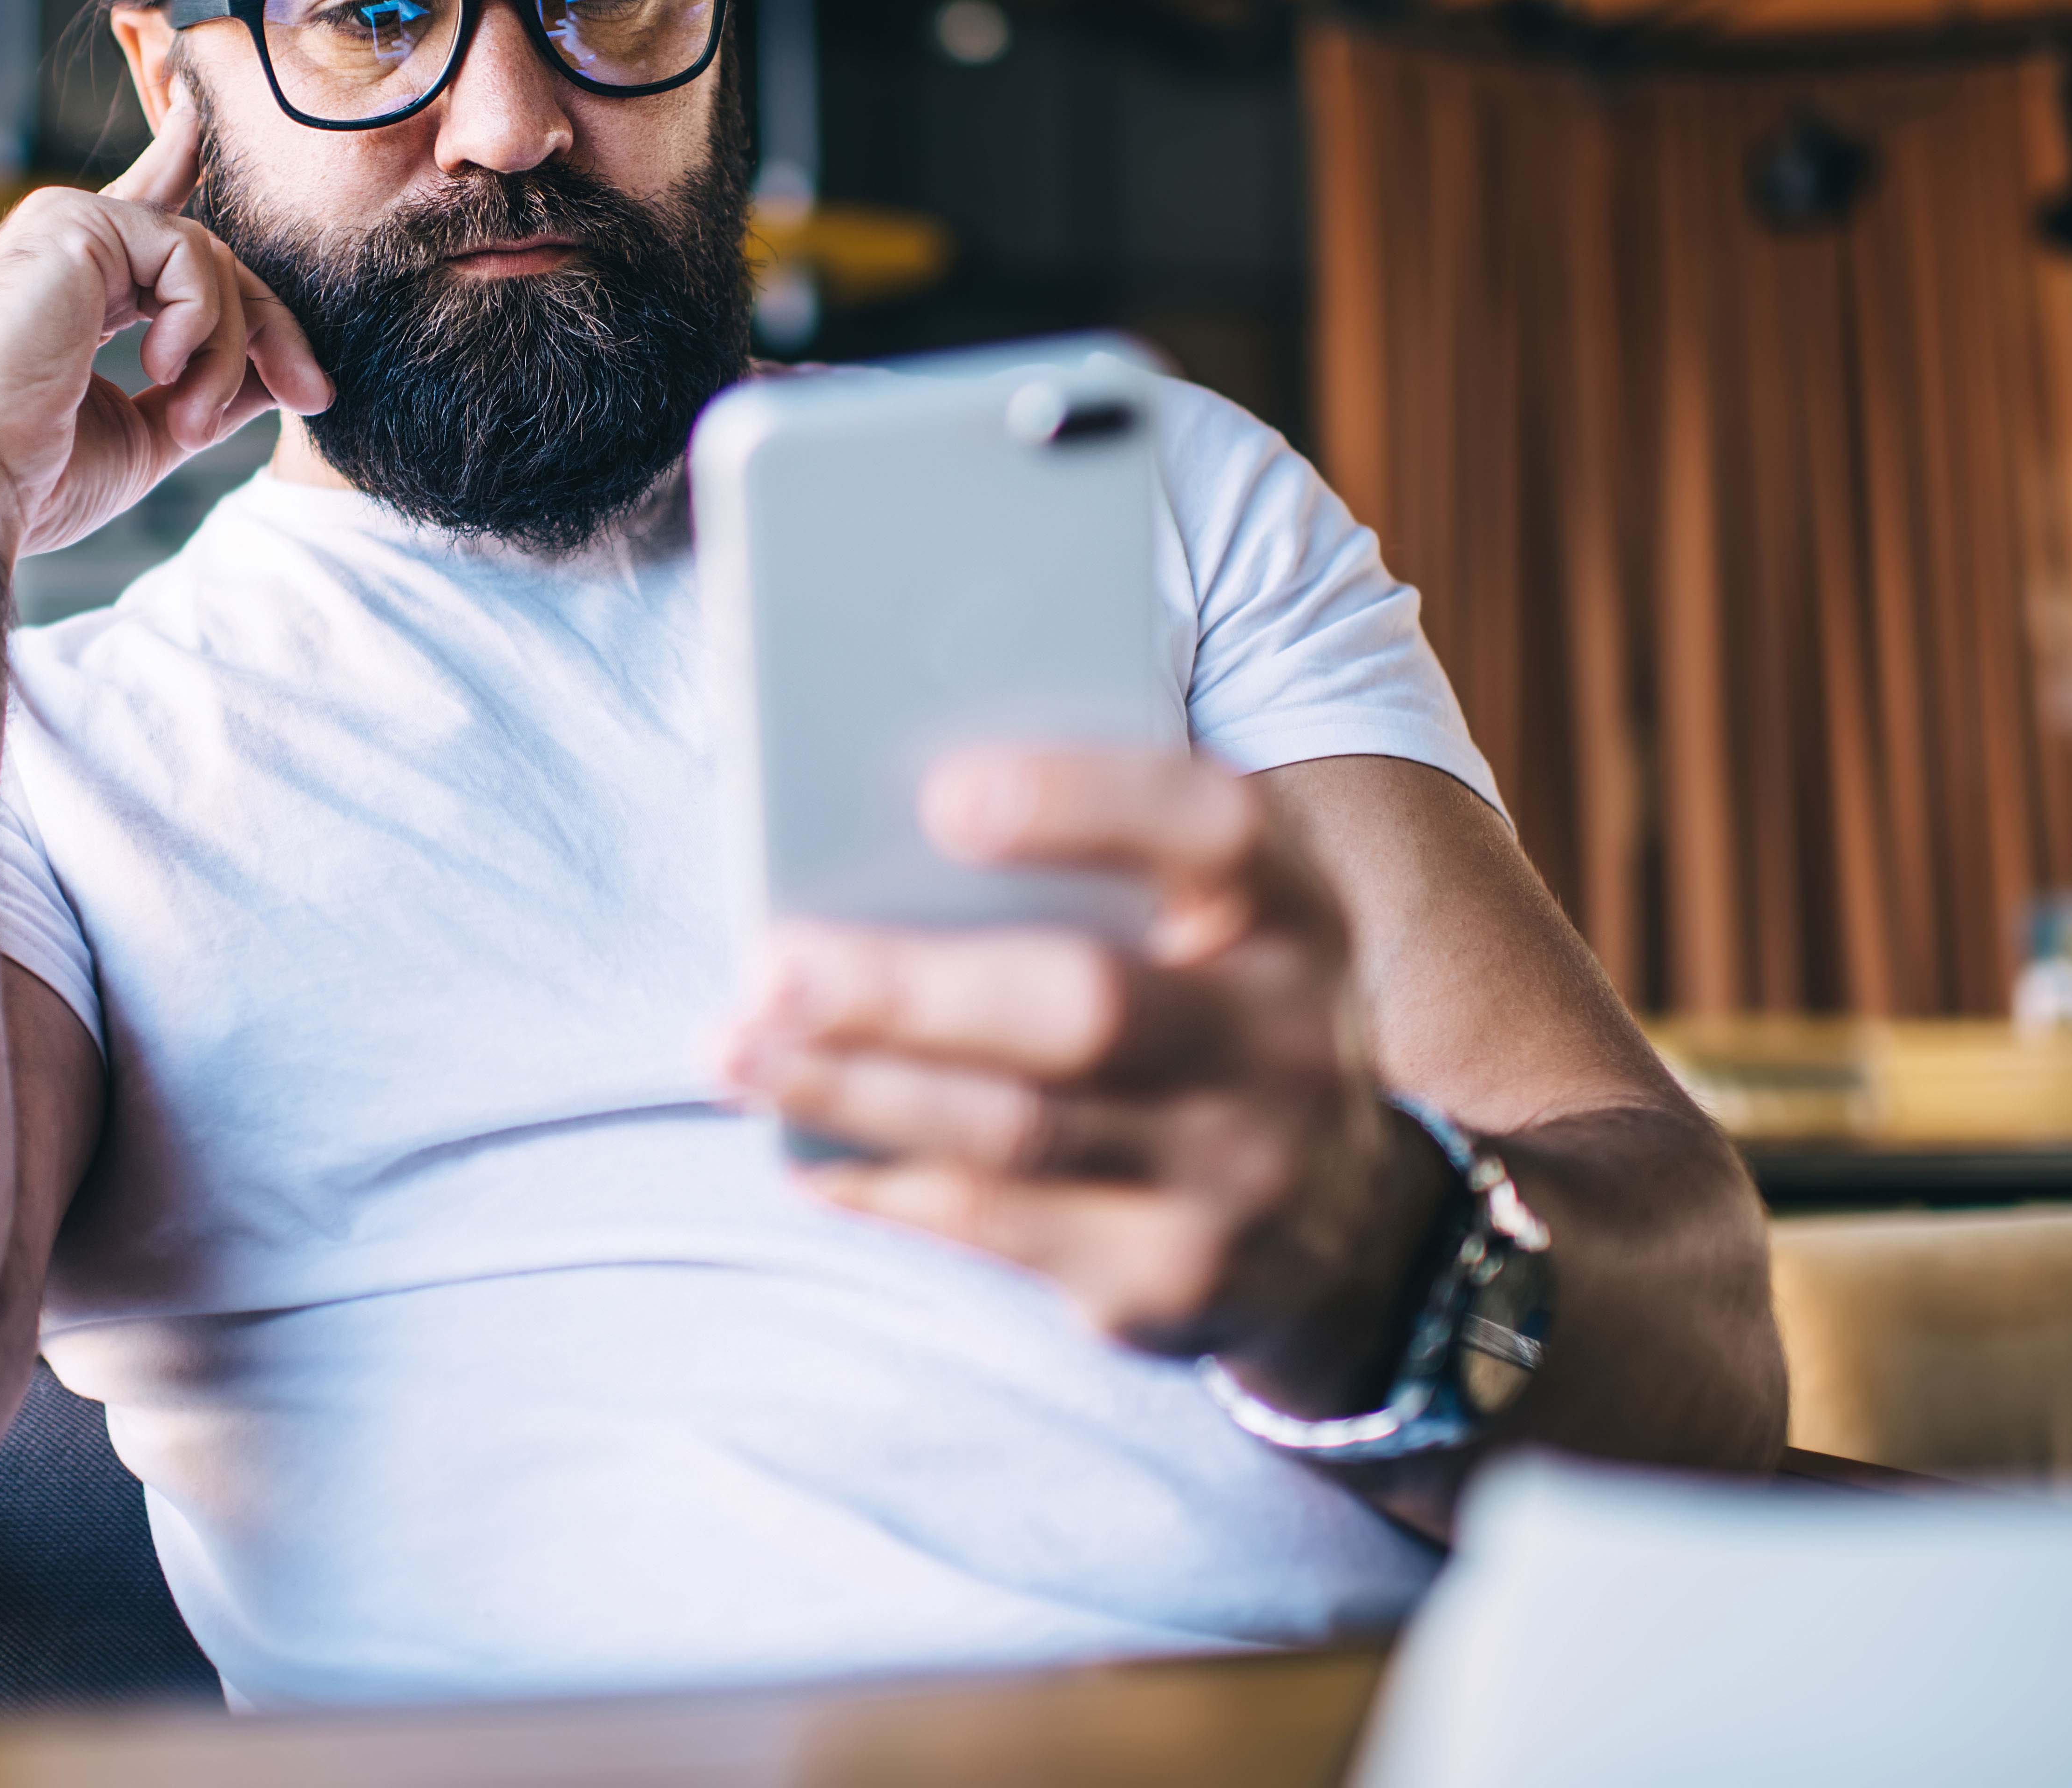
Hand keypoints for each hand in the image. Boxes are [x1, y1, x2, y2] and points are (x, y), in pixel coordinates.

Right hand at [0, 90, 330, 559]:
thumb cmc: (26, 475)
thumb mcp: (145, 433)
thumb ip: (206, 391)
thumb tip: (277, 377)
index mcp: (74, 287)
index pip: (147, 216)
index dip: (182, 164)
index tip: (205, 123)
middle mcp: (68, 246)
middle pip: (206, 254)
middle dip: (270, 328)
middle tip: (312, 392)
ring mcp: (65, 228)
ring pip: (207, 258)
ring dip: (227, 350)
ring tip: (189, 419)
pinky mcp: (73, 224)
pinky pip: (188, 255)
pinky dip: (198, 323)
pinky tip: (158, 370)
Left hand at [718, 747, 1449, 1411]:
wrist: (1338, 1224)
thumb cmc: (1203, 1012)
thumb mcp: (1200, 922)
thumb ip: (1085, 868)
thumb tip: (865, 827)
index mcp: (1290, 910)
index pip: (1208, 827)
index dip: (1081, 802)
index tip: (940, 793)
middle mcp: (1282, 1041)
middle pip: (1086, 1008)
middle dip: (910, 989)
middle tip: (767, 961)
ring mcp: (1233, 1174)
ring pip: (1016, 1131)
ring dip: (853, 1089)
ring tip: (733, 1047)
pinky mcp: (1165, 1278)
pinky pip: (992, 1226)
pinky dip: (880, 1179)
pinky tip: (797, 1147)